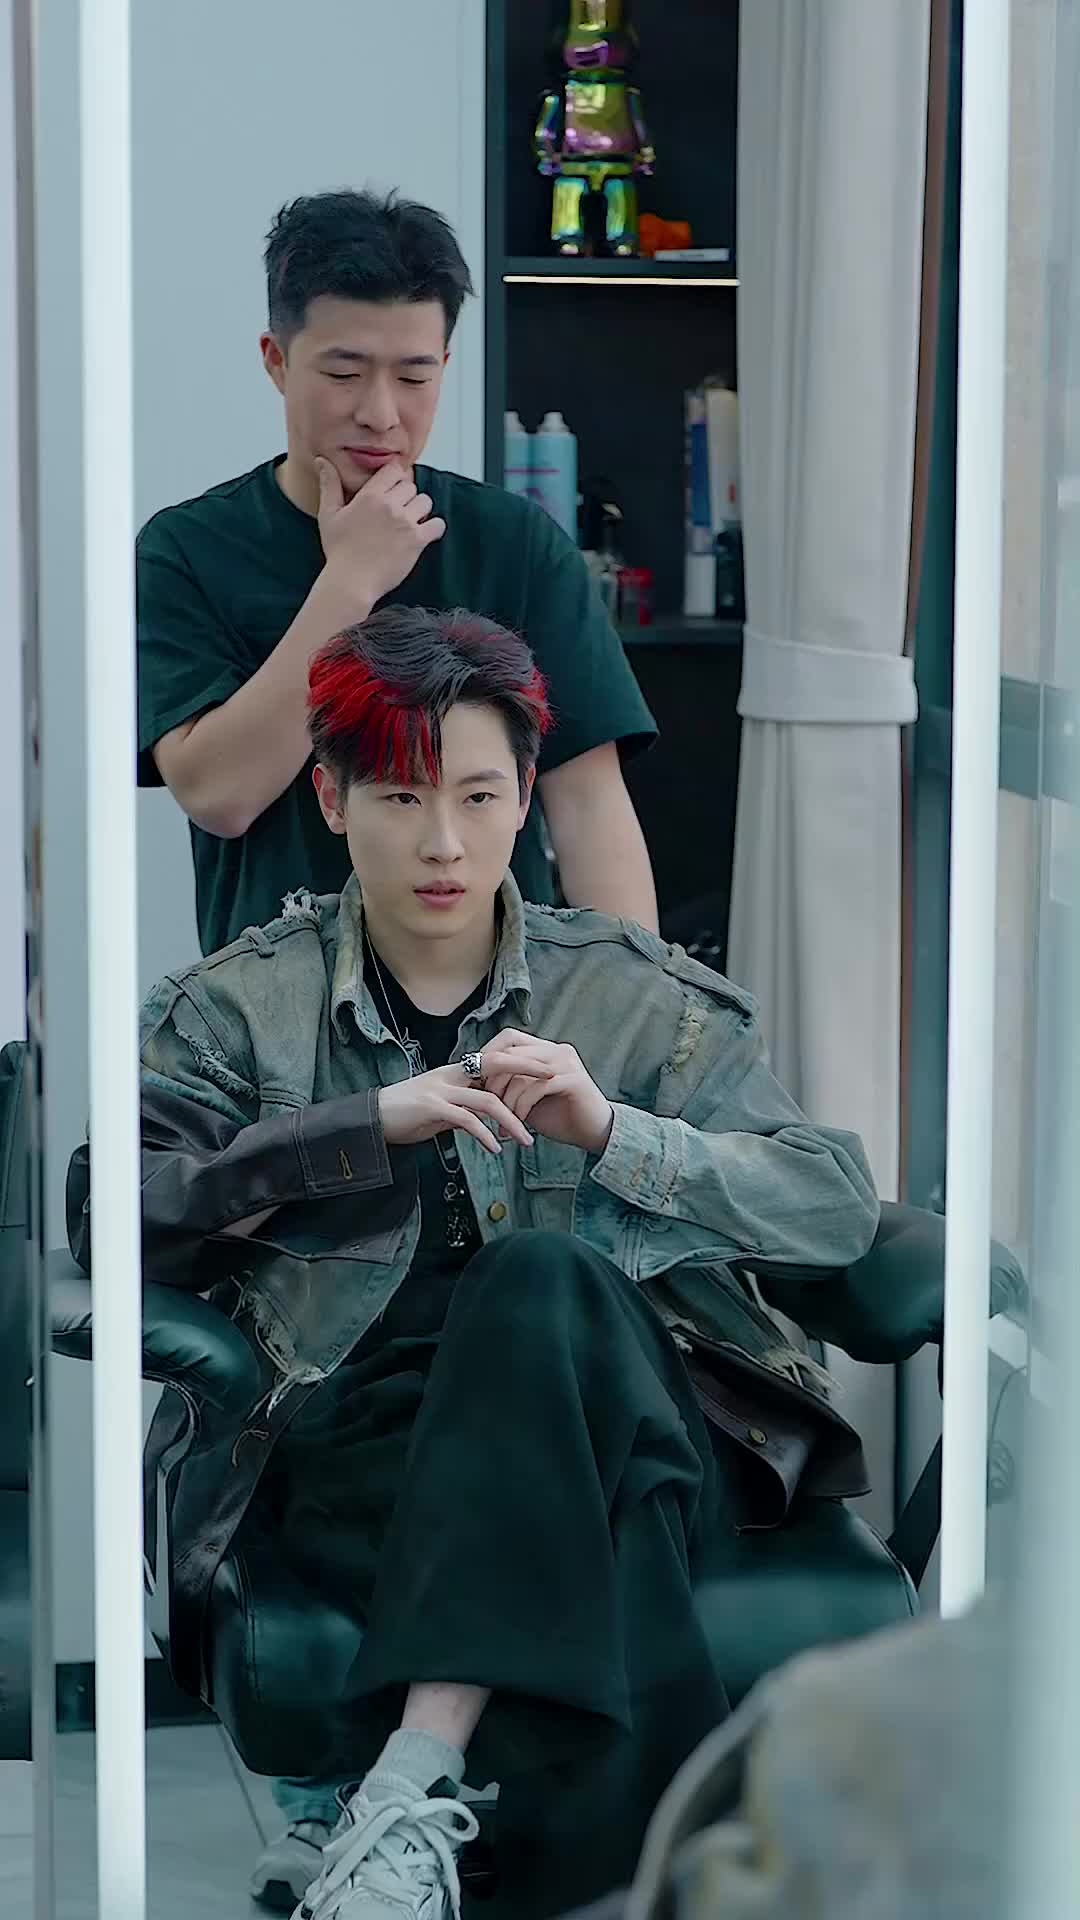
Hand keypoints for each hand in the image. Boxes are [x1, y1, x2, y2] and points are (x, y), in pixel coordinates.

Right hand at [316, 456, 445, 607]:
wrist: (350, 582)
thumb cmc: (338, 551)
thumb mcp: (328, 515)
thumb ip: (329, 485)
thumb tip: (321, 460)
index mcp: (370, 496)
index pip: (395, 470)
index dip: (396, 478)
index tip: (392, 490)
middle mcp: (390, 505)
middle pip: (411, 486)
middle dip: (405, 496)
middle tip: (397, 512)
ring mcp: (405, 523)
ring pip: (425, 502)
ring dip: (419, 510)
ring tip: (408, 523)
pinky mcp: (416, 541)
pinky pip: (437, 525)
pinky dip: (434, 528)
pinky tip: (424, 534)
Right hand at [378, 1063, 532, 1156]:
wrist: (372, 1118)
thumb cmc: (406, 1114)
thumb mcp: (440, 1109)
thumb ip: (463, 1109)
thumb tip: (485, 1120)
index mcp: (456, 1072)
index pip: (496, 1059)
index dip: (522, 1061)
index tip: (547, 1070)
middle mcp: (452, 1075)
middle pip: (498, 1065)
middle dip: (528, 1071)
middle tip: (554, 1081)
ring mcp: (441, 1089)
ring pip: (487, 1099)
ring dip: (512, 1120)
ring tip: (527, 1140)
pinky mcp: (432, 1107)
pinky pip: (466, 1120)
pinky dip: (484, 1135)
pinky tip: (495, 1149)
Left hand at [480, 1030, 613, 1154]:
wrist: (593, 1133)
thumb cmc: (559, 1116)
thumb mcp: (528, 1097)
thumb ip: (510, 1083)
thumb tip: (477, 1080)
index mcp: (546, 1050)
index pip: (509, 1037)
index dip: (488, 1055)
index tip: (476, 1080)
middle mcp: (557, 1051)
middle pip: (511, 1052)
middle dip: (493, 1080)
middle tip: (486, 1104)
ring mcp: (567, 1063)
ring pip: (522, 1071)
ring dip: (506, 1100)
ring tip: (502, 1123)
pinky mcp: (574, 1080)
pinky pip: (537, 1088)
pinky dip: (522, 1107)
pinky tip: (518, 1124)